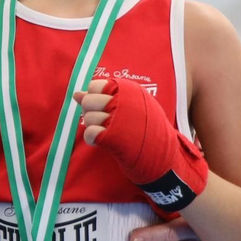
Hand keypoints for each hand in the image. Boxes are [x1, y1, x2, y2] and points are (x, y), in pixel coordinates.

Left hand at [74, 79, 208, 209]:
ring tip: (107, 132)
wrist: (164, 155)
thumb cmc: (147, 128)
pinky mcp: (114, 138)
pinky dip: (93, 139)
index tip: (105, 107)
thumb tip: (76, 94)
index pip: (96, 85)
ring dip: (93, 127)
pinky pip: (90, 133)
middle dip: (90, 112)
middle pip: (89, 101)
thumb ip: (103, 97)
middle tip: (103, 122)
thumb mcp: (131, 106)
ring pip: (88, 118)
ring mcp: (119, 120)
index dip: (95, 97)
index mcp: (129, 90)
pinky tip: (102, 142)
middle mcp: (124, 102)